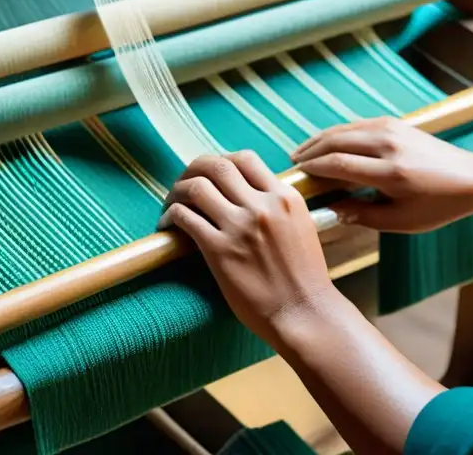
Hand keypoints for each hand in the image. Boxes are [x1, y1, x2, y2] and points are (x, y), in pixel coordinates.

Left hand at [158, 152, 336, 348]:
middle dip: (193, 170)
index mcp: (285, 197)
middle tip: (184, 184)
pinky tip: (167, 226)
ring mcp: (240, 227)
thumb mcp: (301, 226)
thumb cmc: (305, 278)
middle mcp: (262, 205)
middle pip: (216, 166)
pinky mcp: (220, 251)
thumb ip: (277, 206)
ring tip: (171, 205)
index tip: (211, 175)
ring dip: (177, 191)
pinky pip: (185, 218)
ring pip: (196, 187)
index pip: (245, 158)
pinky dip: (170, 216)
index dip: (222, 162)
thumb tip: (248, 193)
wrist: (305, 314)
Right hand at [291, 117, 472, 232]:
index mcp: (391, 173)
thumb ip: (364, 216)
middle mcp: (389, 145)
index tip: (298, 177)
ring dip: (320, 139)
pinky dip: (338, 133)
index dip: (313, 169)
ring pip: (344, 129)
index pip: (338, 164)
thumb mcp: (402, 222)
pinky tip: (328, 143)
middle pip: (335, 141)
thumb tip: (332, 209)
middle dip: (310, 151)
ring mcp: (392, 130)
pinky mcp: (396, 123)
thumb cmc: (439, 205)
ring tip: (304, 152)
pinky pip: (357, 125)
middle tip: (293, 164)